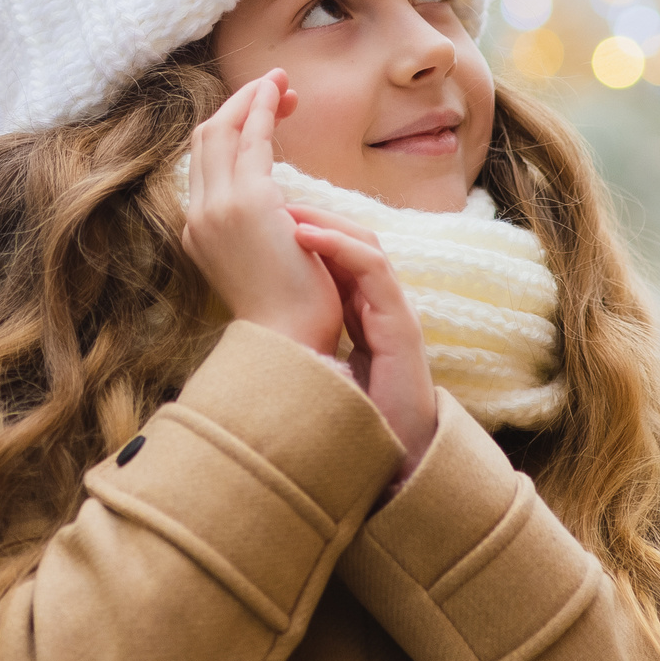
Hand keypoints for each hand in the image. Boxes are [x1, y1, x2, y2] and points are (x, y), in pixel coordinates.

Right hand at [181, 72, 342, 353]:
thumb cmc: (289, 311)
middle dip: (239, 106)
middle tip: (275, 87)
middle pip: (205, 139)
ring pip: (223, 132)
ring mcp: (218, 208)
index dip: (232, 130)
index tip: (265, 115)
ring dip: (252, 101)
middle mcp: (198, 215)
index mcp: (199, 231)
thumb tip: (279, 209)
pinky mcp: (247, 203)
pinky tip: (280, 95)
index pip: (205, 164)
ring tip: (279, 81)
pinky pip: (251, 140)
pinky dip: (263, 111)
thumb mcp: (262, 260)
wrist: (290, 341)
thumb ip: (260, 229)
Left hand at [289, 205, 438, 486]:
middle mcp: (381, 307)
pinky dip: (341, 247)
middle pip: (354, 243)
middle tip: (273, 200)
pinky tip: (305, 237)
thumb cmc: (353, 419)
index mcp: (361, 314)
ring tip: (285, 212)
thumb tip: (257, 319)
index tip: (265, 220)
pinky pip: (375, 270)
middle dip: (315, 216)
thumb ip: (304, 338)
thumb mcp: (321, 367)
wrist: (393, 459)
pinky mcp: (402, 325)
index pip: (337, 259)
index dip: (306, 233)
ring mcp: (395, 313)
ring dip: (326, 224)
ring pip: (367, 248)